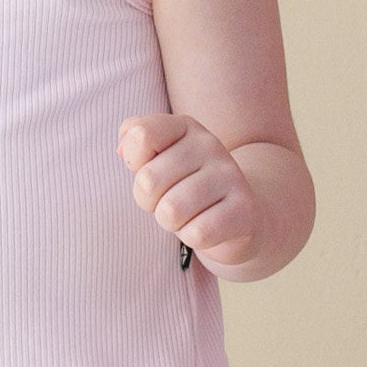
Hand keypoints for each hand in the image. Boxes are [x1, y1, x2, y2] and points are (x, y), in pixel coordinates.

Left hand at [119, 113, 262, 267]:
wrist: (240, 216)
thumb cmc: (186, 187)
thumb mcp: (158, 159)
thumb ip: (135, 141)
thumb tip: (122, 150)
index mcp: (185, 127)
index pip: (141, 136)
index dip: (136, 164)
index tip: (153, 172)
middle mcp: (210, 144)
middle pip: (148, 181)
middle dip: (150, 202)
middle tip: (169, 202)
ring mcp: (231, 175)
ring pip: (170, 211)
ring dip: (172, 223)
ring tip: (188, 216)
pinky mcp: (244, 209)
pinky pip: (197, 234)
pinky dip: (193, 238)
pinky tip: (206, 228)